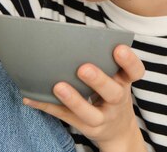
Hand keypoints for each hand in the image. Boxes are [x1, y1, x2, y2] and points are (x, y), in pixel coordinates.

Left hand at [24, 45, 146, 151]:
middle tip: (83, 68)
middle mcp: (117, 101)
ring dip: (73, 99)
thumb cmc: (111, 94)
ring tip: (58, 87)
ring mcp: (103, 117)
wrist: (117, 130)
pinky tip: (31, 98)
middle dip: (99, 81)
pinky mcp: (86, 128)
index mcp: (124, 82)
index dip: (129, 61)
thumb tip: (74, 36)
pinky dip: (47, 106)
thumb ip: (104, 62)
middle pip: (113, 93)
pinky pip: (65, 117)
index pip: (135, 72)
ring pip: (89, 113)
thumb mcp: (116, 79)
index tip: (118, 49)